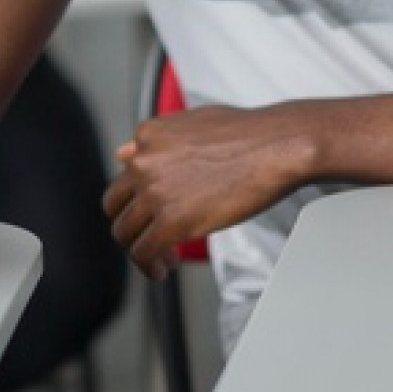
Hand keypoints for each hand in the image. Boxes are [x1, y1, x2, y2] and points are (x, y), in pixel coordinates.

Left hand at [102, 102, 314, 279]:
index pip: (125, 176)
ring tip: (163, 258)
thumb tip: (125, 152)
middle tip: (151, 237)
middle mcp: (144, 162)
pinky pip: (143, 252)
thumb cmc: (249, 134)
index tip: (152, 213)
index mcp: (148, 136)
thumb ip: (157, 141)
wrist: (278, 146)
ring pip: (124, 233)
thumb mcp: (193, 123)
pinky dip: (149, 266)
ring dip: (140, 249)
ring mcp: (155, 192)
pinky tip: (164, 268)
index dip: (137, 200)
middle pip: (115, 206)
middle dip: (131, 225)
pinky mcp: (172, 221)